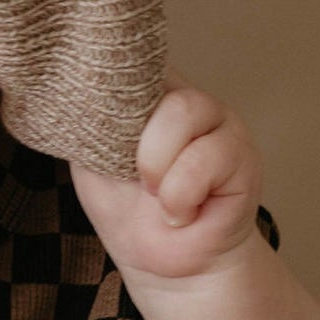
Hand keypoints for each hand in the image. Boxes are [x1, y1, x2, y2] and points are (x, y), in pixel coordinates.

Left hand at [69, 71, 264, 284]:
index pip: (140, 56)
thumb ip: (89, 115)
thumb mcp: (91, 154)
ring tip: (161, 199)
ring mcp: (222, 124)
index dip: (121, 76)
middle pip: (160, 81)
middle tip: (139, 180)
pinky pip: (205, 158)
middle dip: (139, 143)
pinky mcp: (244, 158)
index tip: (108, 114)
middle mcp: (190, 98)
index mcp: (153, 92)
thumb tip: (75, 80)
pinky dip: (180, 196)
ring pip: (185, 111)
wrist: (158, 262)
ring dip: (158, 168)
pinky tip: (184, 212)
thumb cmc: (126, 209)